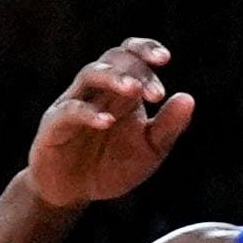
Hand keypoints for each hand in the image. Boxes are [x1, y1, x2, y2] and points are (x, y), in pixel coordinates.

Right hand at [27, 40, 196, 209]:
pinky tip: (107, 121)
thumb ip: (169, 126)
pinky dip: (88, 113)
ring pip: (89, 75)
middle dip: (137, 70)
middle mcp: (97, 90)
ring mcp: (73, 104)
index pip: (130, 54)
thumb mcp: (150, 149)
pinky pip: (69, 111)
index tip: (165, 59)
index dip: (146, 48)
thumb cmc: (113, 165)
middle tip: (157, 94)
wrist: (75, 193)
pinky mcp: (54, 126)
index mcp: (122, 90)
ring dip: (113, 78)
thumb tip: (188, 98)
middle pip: (113, 59)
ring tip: (135, 90)